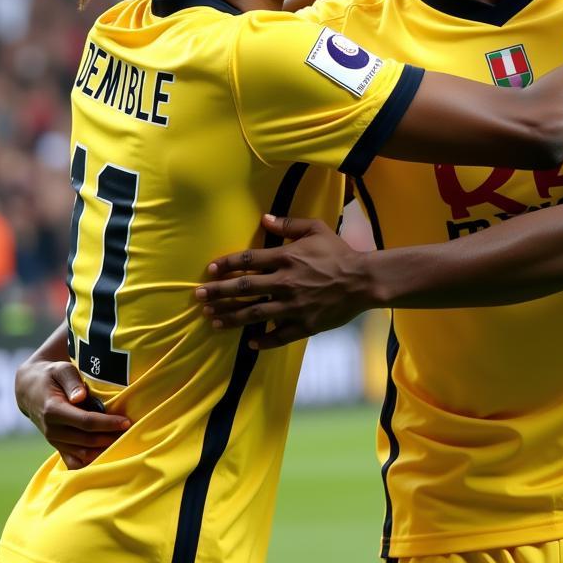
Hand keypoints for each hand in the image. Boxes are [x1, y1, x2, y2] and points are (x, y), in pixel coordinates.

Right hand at [15, 358, 129, 469]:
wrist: (31, 390)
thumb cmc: (52, 376)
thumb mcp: (61, 370)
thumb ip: (72, 382)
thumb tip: (80, 397)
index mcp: (53, 410)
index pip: (86, 422)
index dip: (107, 423)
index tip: (127, 422)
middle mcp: (52, 430)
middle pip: (87, 440)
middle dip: (111, 437)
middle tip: (132, 432)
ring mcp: (54, 441)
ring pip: (83, 454)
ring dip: (103, 450)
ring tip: (125, 442)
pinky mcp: (58, 447)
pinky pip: (74, 462)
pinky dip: (90, 462)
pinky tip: (108, 456)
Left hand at [196, 216, 374, 349]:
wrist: (363, 280)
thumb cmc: (339, 253)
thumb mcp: (316, 229)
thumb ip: (289, 224)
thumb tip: (264, 219)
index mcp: (286, 258)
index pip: (247, 262)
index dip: (225, 265)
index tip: (209, 271)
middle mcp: (284, 283)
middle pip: (243, 289)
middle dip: (217, 293)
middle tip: (199, 297)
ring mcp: (292, 306)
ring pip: (253, 314)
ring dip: (230, 317)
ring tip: (212, 320)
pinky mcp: (303, 324)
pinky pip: (278, 335)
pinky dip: (263, 341)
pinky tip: (250, 343)